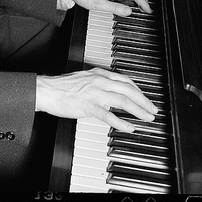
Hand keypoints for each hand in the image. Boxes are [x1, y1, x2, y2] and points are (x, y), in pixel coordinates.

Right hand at [35, 67, 157, 131]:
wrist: (47, 90)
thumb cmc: (62, 86)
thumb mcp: (84, 78)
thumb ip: (98, 83)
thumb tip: (109, 91)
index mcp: (99, 74)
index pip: (125, 80)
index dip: (138, 89)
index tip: (145, 98)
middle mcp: (99, 81)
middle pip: (128, 89)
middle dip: (144, 100)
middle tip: (153, 110)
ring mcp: (95, 93)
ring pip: (123, 100)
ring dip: (138, 110)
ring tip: (147, 118)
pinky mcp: (88, 106)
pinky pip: (108, 115)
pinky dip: (121, 122)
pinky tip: (129, 128)